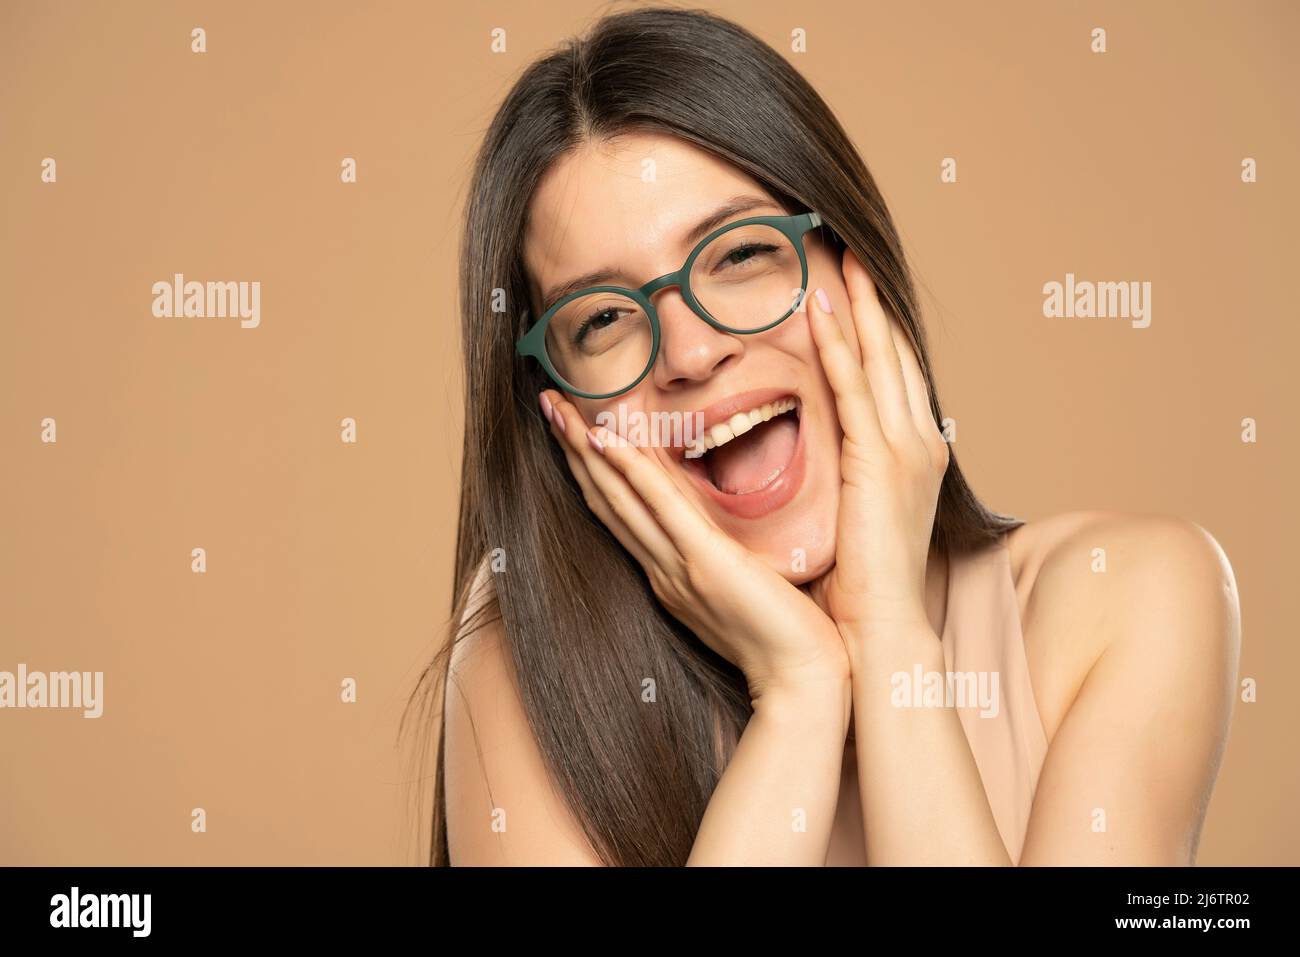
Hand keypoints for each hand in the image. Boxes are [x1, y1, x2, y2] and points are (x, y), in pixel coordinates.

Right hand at [539, 388, 849, 702]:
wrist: (803, 683)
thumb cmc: (786, 642)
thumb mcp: (742, 593)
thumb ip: (720, 563)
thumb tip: (717, 535)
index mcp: (669, 577)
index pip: (619, 514)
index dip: (591, 471)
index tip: (574, 430)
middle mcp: (662, 570)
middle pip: (605, 500)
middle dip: (573, 451)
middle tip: (546, 404)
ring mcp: (678, 567)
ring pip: (619, 499)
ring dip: (586, 450)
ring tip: (558, 409)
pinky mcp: (705, 563)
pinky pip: (660, 508)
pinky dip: (631, 472)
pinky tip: (608, 440)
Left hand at [804, 247, 949, 641]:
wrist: (879, 632)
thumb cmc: (860, 585)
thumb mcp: (857, 514)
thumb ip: (847, 475)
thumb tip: (820, 455)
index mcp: (914, 456)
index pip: (894, 377)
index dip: (879, 329)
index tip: (856, 289)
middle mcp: (920, 443)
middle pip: (896, 355)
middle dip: (875, 302)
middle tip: (852, 250)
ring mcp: (906, 450)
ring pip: (881, 360)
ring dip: (860, 306)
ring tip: (840, 257)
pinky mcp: (879, 461)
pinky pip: (855, 388)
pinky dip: (840, 344)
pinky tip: (822, 307)